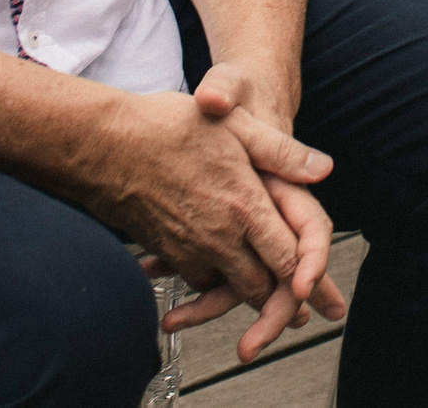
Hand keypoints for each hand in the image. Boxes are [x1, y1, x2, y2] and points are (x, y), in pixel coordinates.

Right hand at [97, 64, 342, 362]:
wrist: (103, 145)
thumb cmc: (169, 127)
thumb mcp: (236, 126)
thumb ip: (282, 152)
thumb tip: (324, 169)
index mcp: (245, 207)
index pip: (287, 259)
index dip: (307, 276)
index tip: (315, 283)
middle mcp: (219, 238)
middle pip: (259, 287)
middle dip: (279, 297)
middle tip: (296, 301)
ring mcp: (189, 249)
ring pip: (227, 288)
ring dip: (244, 289)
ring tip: (262, 284)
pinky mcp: (166, 252)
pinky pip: (197, 278)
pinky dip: (211, 278)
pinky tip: (218, 260)